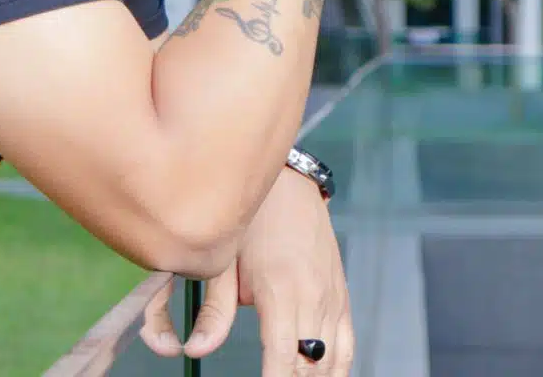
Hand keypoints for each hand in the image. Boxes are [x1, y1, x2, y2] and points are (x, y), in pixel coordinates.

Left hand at [139, 167, 351, 375]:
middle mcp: (313, 297)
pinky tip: (317, 376)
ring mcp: (333, 299)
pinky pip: (348, 347)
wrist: (291, 184)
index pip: (282, 358)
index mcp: (280, 289)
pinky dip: (336, 369)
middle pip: (309, 368)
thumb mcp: (225, 260)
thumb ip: (213, 311)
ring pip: (331, 363)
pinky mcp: (343, 296)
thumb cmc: (252, 219)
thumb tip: (195, 350)